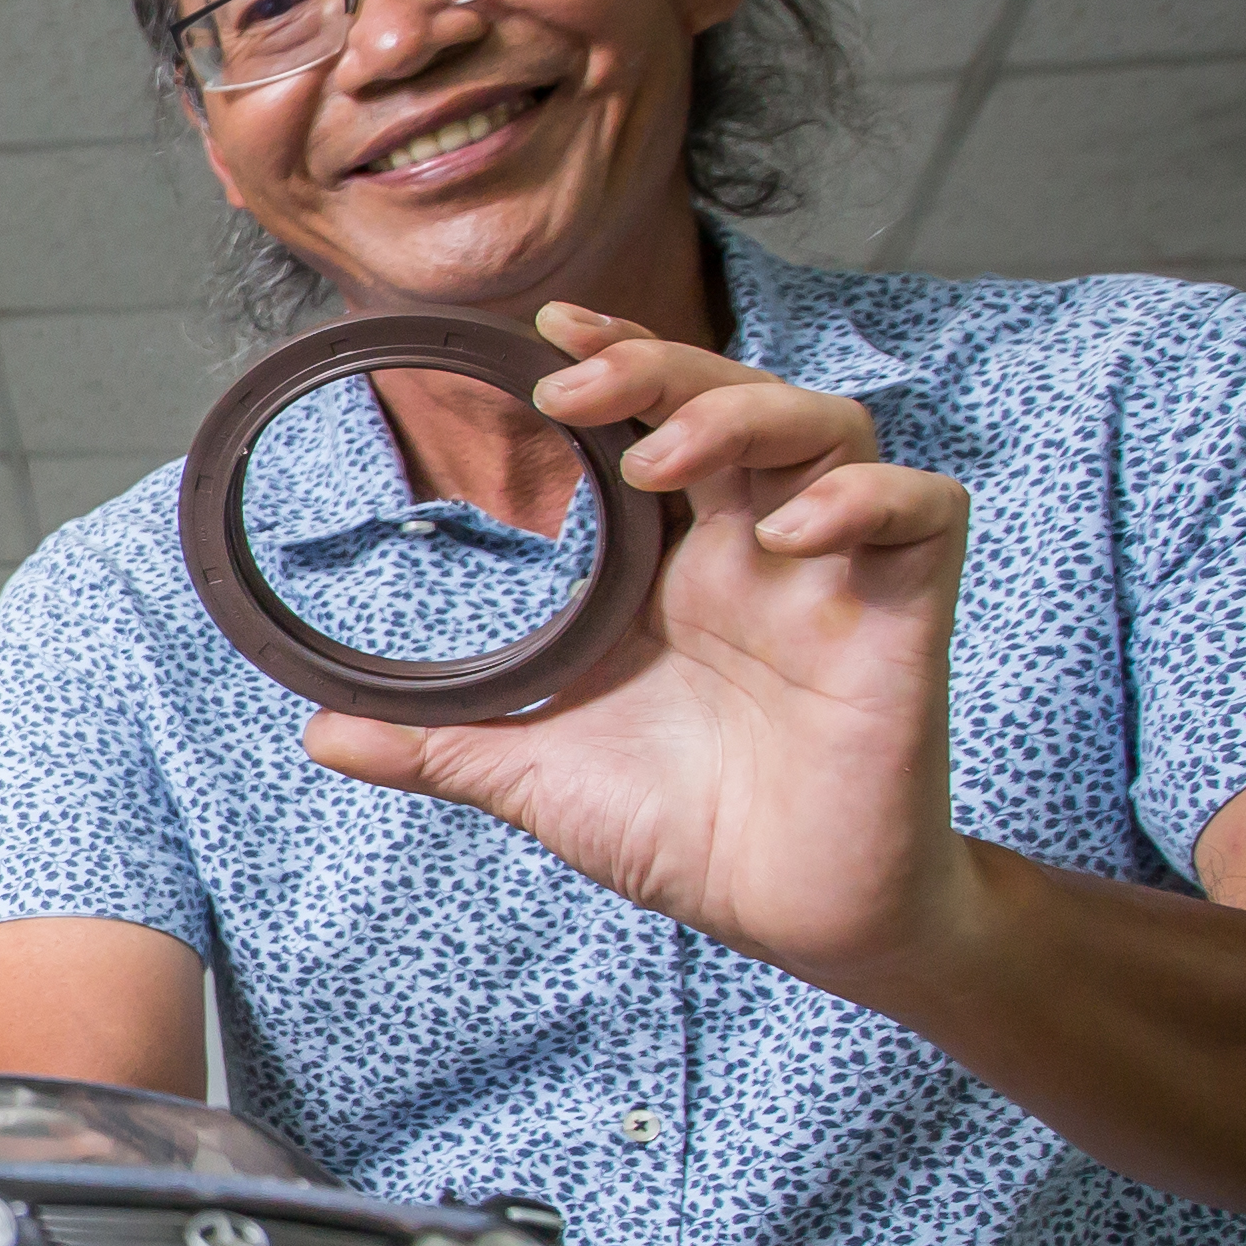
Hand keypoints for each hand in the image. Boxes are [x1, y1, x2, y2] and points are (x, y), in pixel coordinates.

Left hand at [302, 301, 978, 988]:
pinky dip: (867, 498)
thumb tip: (318, 730)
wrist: (794, 915)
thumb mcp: (539, 774)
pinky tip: (789, 530)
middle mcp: (763, 546)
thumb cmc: (687, 829)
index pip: (662, 414)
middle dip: (660, 366)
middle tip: (572, 387)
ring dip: (745, 415)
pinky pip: (927, 511)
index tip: (544, 330)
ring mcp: (839, 574)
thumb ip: (439, 742)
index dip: (619, 357)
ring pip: (832, 426)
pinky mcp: (906, 617)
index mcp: (682, 563)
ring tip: (659, 455)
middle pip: (739, 395)